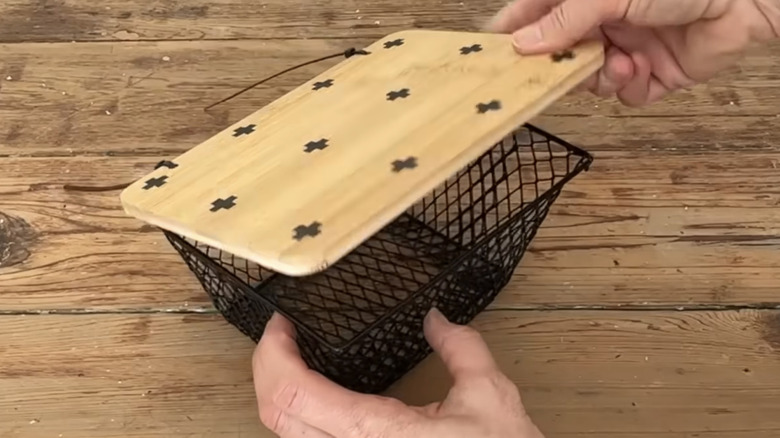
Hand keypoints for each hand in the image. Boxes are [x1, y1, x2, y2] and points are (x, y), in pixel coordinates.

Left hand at [252, 308, 543, 437]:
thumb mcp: (489, 396)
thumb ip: (460, 347)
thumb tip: (436, 317)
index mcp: (375, 434)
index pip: (294, 393)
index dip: (274, 353)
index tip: (281, 324)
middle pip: (274, 415)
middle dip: (266, 368)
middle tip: (281, 337)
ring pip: (285, 435)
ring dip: (279, 393)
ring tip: (293, 359)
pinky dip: (299, 415)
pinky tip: (317, 396)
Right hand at [487, 0, 779, 105]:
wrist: (746, 1)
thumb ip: (564, 19)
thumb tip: (522, 43)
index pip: (536, 15)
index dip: (513, 33)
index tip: (491, 54)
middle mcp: (603, 21)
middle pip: (558, 55)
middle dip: (560, 65)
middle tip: (557, 70)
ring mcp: (625, 48)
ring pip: (587, 80)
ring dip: (598, 77)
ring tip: (619, 63)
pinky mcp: (650, 75)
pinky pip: (623, 95)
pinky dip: (628, 87)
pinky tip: (640, 70)